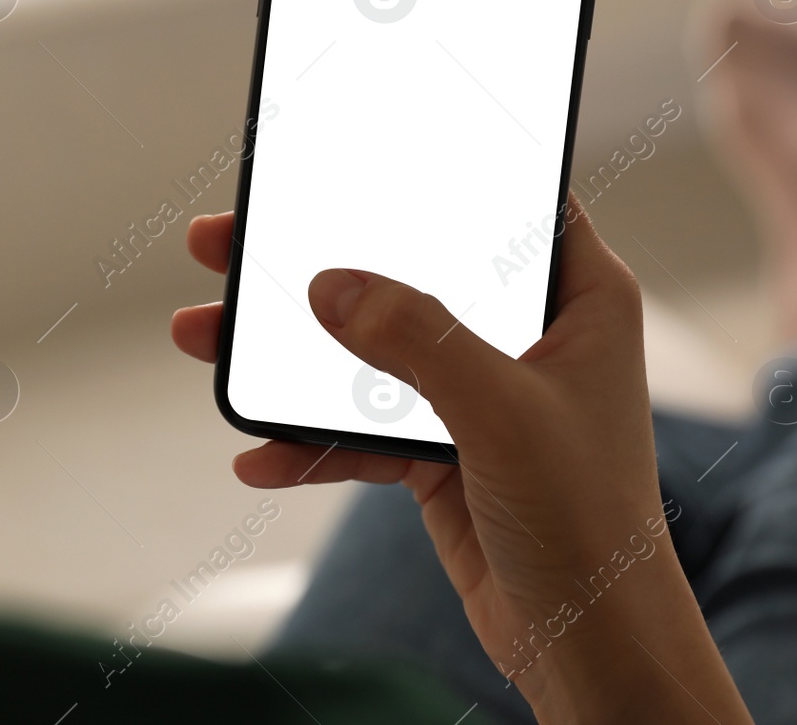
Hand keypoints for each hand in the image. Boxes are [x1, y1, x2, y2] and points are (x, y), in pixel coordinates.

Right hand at [171, 197, 752, 724]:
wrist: (588, 647)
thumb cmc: (590, 523)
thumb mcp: (502, 413)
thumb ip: (416, 340)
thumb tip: (330, 285)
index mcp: (579, 296)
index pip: (505, 200)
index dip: (432, 169)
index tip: (350, 148)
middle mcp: (527, 333)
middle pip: (406, 271)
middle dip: (315, 263)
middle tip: (228, 243)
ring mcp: (479, 394)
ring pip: (368, 351)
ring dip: (289, 354)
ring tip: (206, 339)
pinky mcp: (444, 452)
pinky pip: (361, 429)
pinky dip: (310, 441)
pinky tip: (257, 455)